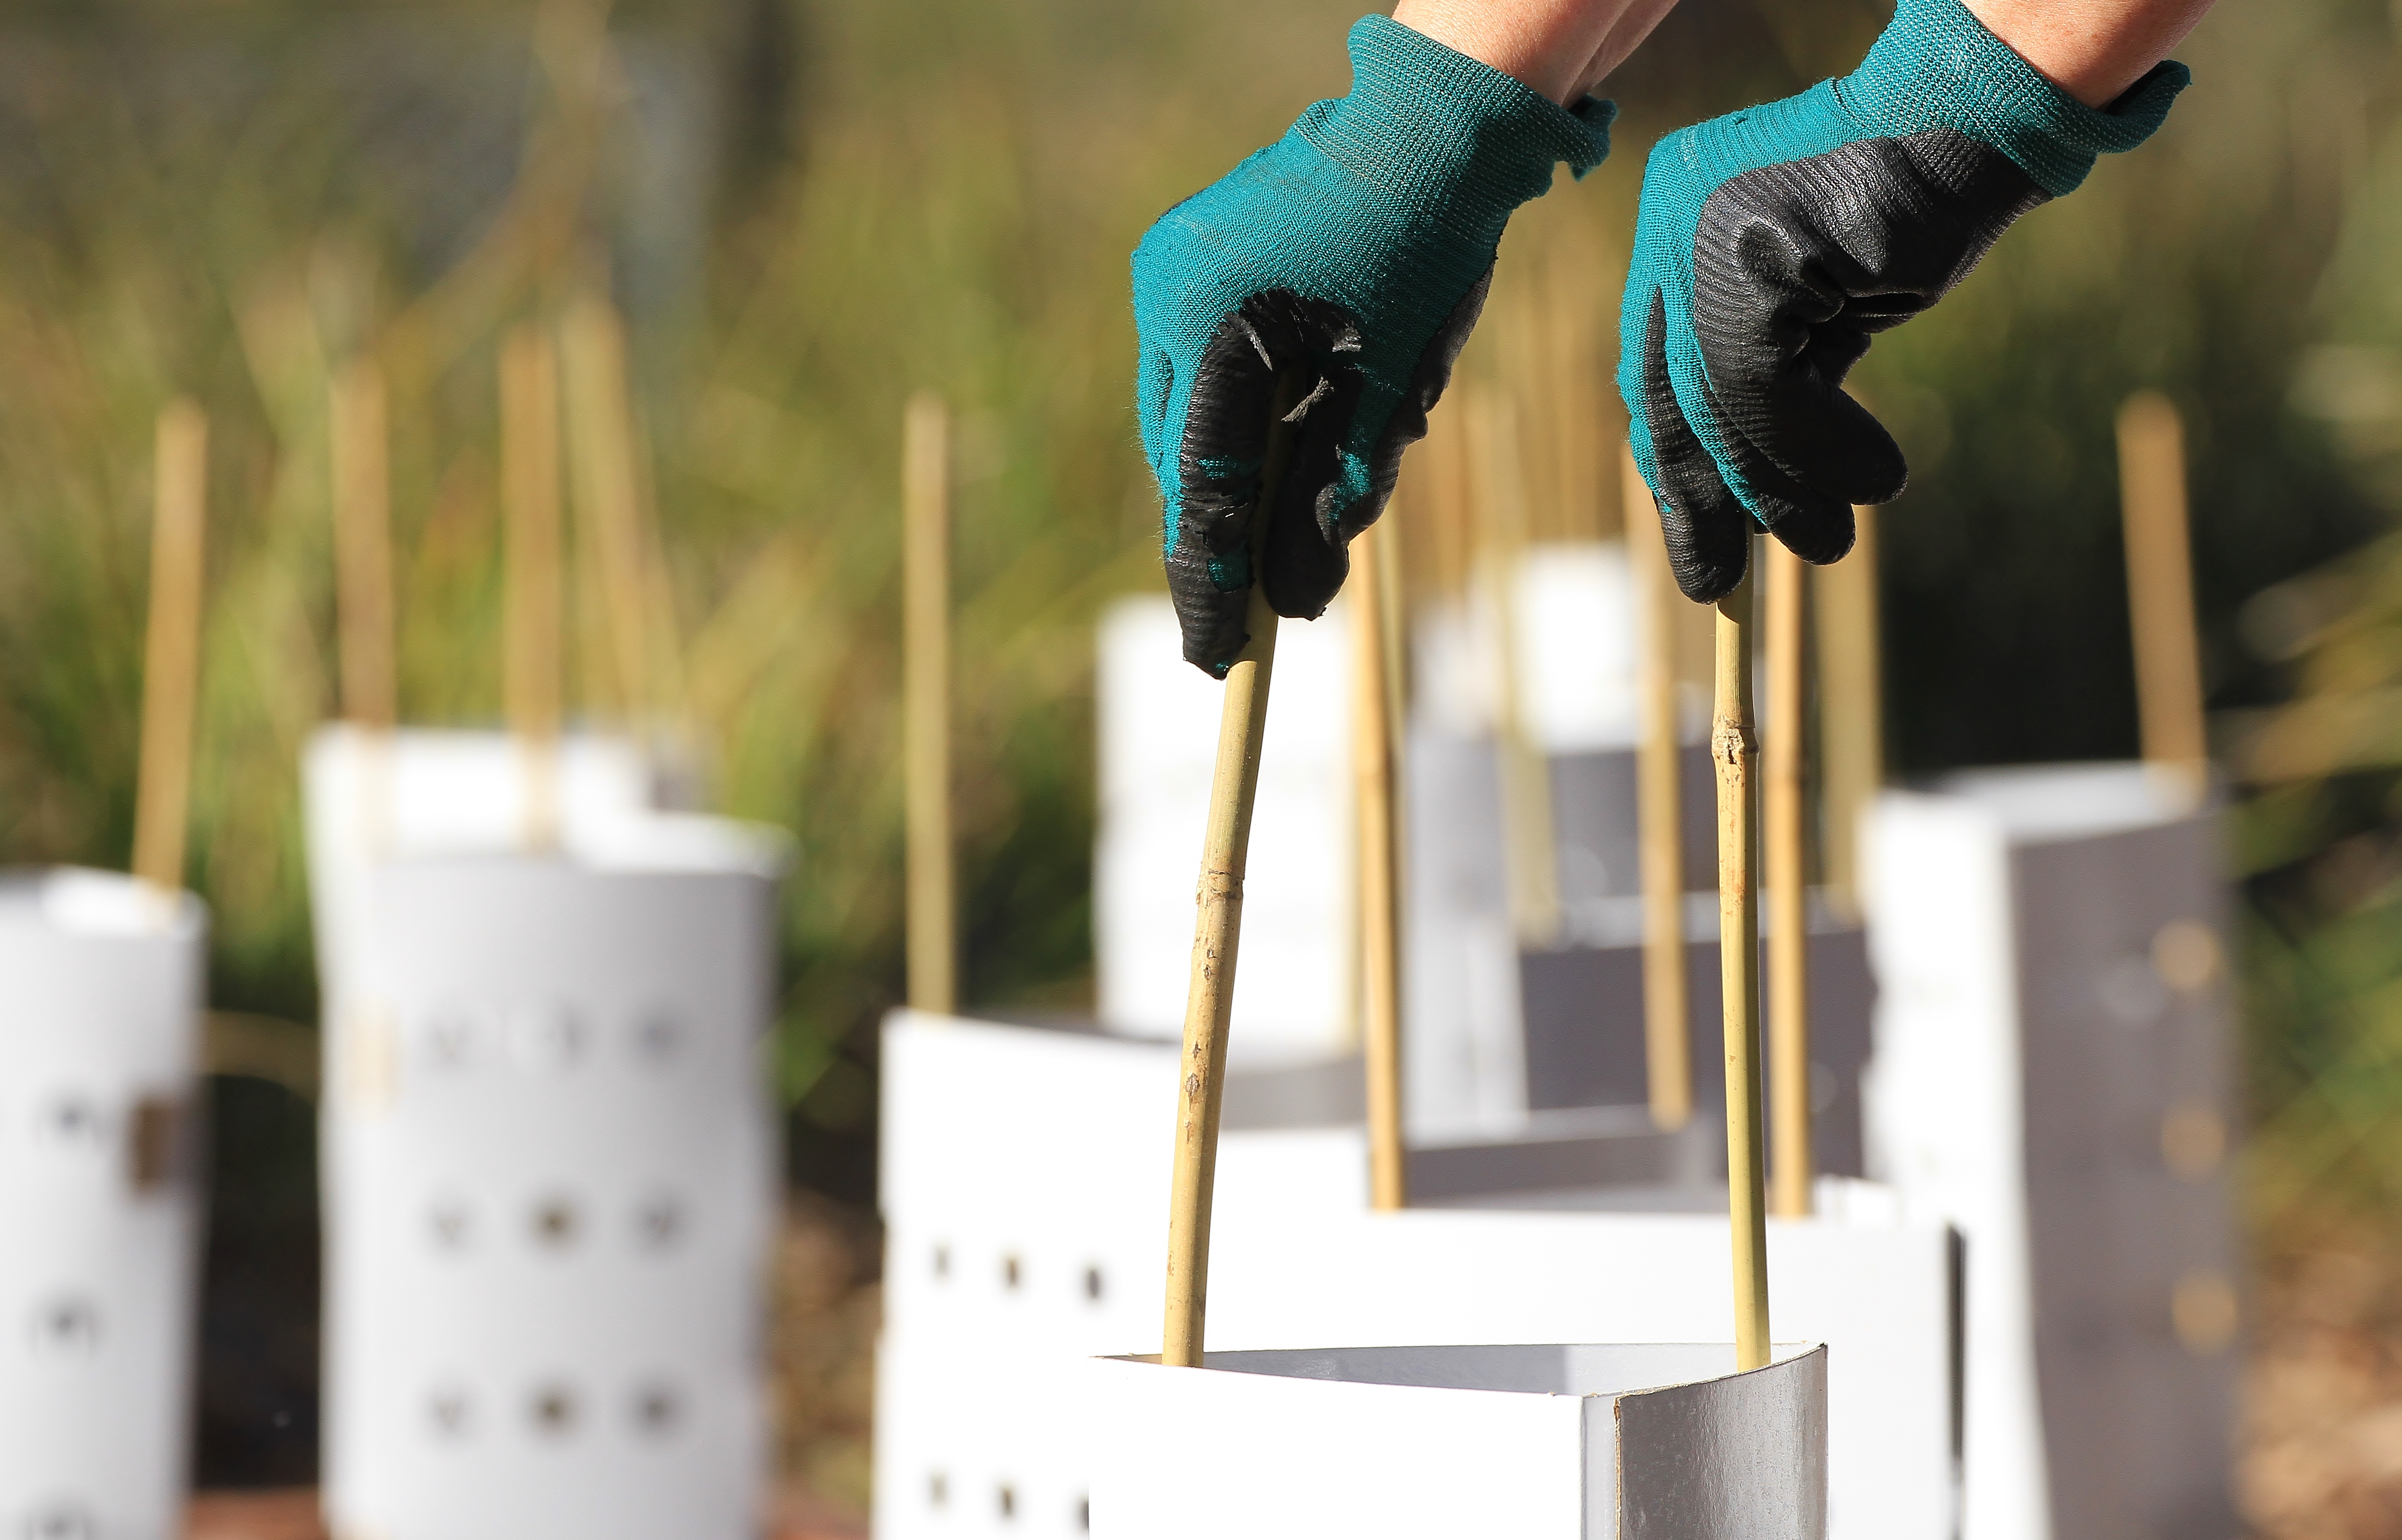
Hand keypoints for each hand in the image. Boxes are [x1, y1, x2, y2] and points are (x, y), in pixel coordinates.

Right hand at [1133, 16, 1610, 675]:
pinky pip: (1197, 366)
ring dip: (1237, 469)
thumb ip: (1336, 499)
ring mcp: (1167, 271)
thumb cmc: (1425, 256)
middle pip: (1181, 457)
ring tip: (1305, 487)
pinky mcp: (1182, 257)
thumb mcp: (1390, 396)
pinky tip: (1294, 417)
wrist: (1429, 129)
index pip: (1204, 489)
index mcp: (1217, 330)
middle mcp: (1168, 297)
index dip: (1211, 582)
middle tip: (1255, 608)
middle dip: (1225, 529)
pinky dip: (1239, 412)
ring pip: (1185, 416)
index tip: (1213, 658)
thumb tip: (1295, 604)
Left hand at [1618, 0, 2187, 602]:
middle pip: (1668, 395)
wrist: (1971, 123)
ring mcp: (1706, 232)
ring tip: (1824, 546)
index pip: (1654, 375)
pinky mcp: (1760, 251)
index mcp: (1667, 227)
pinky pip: (1765, 387)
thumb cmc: (1904, 211)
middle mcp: (1670, 223)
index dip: (1675, 469)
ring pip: (1718, 401)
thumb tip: (1741, 504)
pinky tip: (1875, 484)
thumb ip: (1766, 378)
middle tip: (1717, 584)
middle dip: (1699, 500)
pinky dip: (1818, 451)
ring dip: (1774, 489)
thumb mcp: (1814, 305)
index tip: (1698, 539)